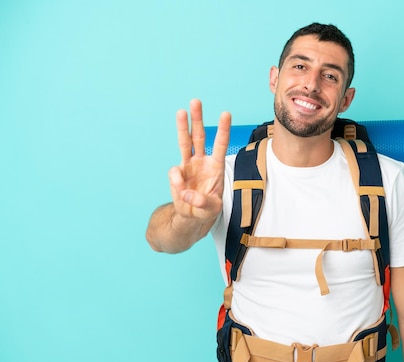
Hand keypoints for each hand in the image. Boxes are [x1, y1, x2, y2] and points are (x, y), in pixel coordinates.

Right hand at [169, 99, 230, 220]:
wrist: (192, 215)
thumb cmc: (207, 208)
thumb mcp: (212, 209)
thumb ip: (203, 203)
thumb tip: (188, 194)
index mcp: (216, 166)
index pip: (220, 144)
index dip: (223, 129)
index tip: (226, 113)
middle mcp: (201, 161)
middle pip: (199, 136)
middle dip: (198, 119)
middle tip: (196, 101)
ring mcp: (188, 165)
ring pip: (184, 142)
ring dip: (182, 126)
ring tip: (180, 111)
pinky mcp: (177, 174)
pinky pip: (174, 173)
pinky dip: (177, 183)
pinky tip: (183, 193)